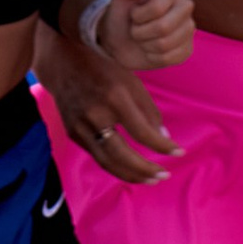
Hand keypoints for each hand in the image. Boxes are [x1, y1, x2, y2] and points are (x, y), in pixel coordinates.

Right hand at [35, 15, 176, 185]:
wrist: (63, 64)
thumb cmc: (104, 70)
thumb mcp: (132, 82)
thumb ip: (149, 111)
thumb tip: (164, 138)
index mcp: (115, 98)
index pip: (142, 132)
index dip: (163, 146)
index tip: (179, 153)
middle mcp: (96, 115)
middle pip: (122, 155)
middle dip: (145, 170)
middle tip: (164, 175)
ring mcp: (81, 127)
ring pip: (107, 162)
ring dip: (131, 175)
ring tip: (150, 179)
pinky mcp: (73, 134)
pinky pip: (97, 156)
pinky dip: (116, 166)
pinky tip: (130, 169)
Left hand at [96, 0, 193, 70]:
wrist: (119, 38)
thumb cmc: (121, 13)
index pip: (157, 8)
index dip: (138, 16)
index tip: (133, 13)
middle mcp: (185, 6)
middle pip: (163, 28)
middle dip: (140, 32)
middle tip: (136, 28)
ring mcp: (189, 28)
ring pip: (164, 45)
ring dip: (145, 44)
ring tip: (143, 37)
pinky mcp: (187, 49)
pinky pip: (169, 59)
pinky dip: (153, 57)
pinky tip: (151, 48)